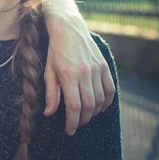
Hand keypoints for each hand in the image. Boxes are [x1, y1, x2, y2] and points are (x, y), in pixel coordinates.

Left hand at [43, 13, 114, 134]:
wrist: (68, 28)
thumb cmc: (55, 51)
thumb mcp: (48, 71)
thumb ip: (51, 93)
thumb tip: (49, 114)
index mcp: (68, 74)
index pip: (74, 106)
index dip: (72, 122)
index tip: (69, 130)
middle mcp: (85, 73)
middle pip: (89, 106)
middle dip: (82, 120)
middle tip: (76, 125)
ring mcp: (97, 69)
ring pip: (100, 100)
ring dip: (93, 113)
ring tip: (85, 116)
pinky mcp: (104, 66)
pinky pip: (110, 90)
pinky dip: (106, 102)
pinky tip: (99, 107)